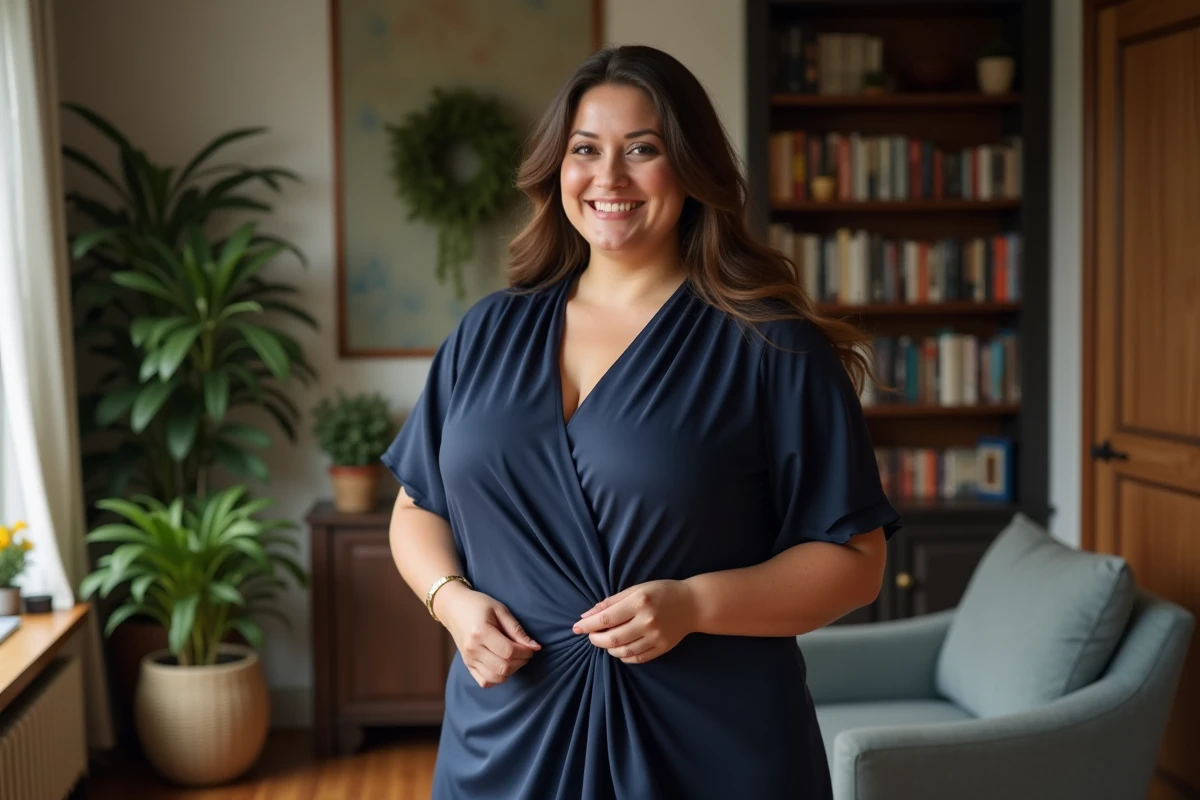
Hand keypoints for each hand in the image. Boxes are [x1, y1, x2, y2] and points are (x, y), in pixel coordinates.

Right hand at [436, 582, 540, 687]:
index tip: (531, 647)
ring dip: (511, 671)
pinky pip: (485, 682)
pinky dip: (498, 678)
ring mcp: (468, 659)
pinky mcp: (467, 665)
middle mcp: (473, 649)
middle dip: (521, 662)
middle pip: (503, 667)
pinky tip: (503, 666)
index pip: (509, 652)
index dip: (525, 652)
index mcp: (481, 632)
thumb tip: (536, 647)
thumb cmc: (480, 605)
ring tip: (515, 658)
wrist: (454, 608)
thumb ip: (517, 630)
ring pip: (496, 678)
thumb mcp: (500, 610)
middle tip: (525, 652)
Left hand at [573, 580, 696, 664]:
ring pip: (624, 651)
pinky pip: (637, 658)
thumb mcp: (637, 589)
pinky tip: (619, 649)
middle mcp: (647, 621)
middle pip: (613, 638)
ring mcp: (656, 637)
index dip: (588, 625)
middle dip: (596, 639)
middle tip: (590, 636)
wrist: (693, 604)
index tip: (576, 627)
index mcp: (639, 602)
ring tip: (605, 641)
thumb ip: (611, 602)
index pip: (606, 619)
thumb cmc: (662, 592)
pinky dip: (624, 656)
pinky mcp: (662, 648)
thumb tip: (586, 615)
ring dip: (609, 649)